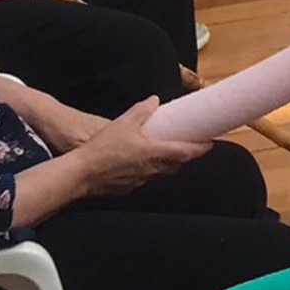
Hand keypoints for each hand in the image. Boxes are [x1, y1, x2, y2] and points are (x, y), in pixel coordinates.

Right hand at [64, 98, 209, 198]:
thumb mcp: (124, 121)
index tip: (210, 143)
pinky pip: (144, 179)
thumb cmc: (102, 148)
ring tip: (163, 151)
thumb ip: (143, 110)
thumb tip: (154, 101)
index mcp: (155, 153)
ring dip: (166, 163)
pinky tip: (139, 162)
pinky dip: (148, 170)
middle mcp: (152, 169)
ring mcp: (140, 181)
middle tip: (187, 144)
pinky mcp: (128, 188)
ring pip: (161, 173)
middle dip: (184, 155)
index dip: (201, 148)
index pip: (187, 152)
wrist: (80, 174)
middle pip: (176, 164)